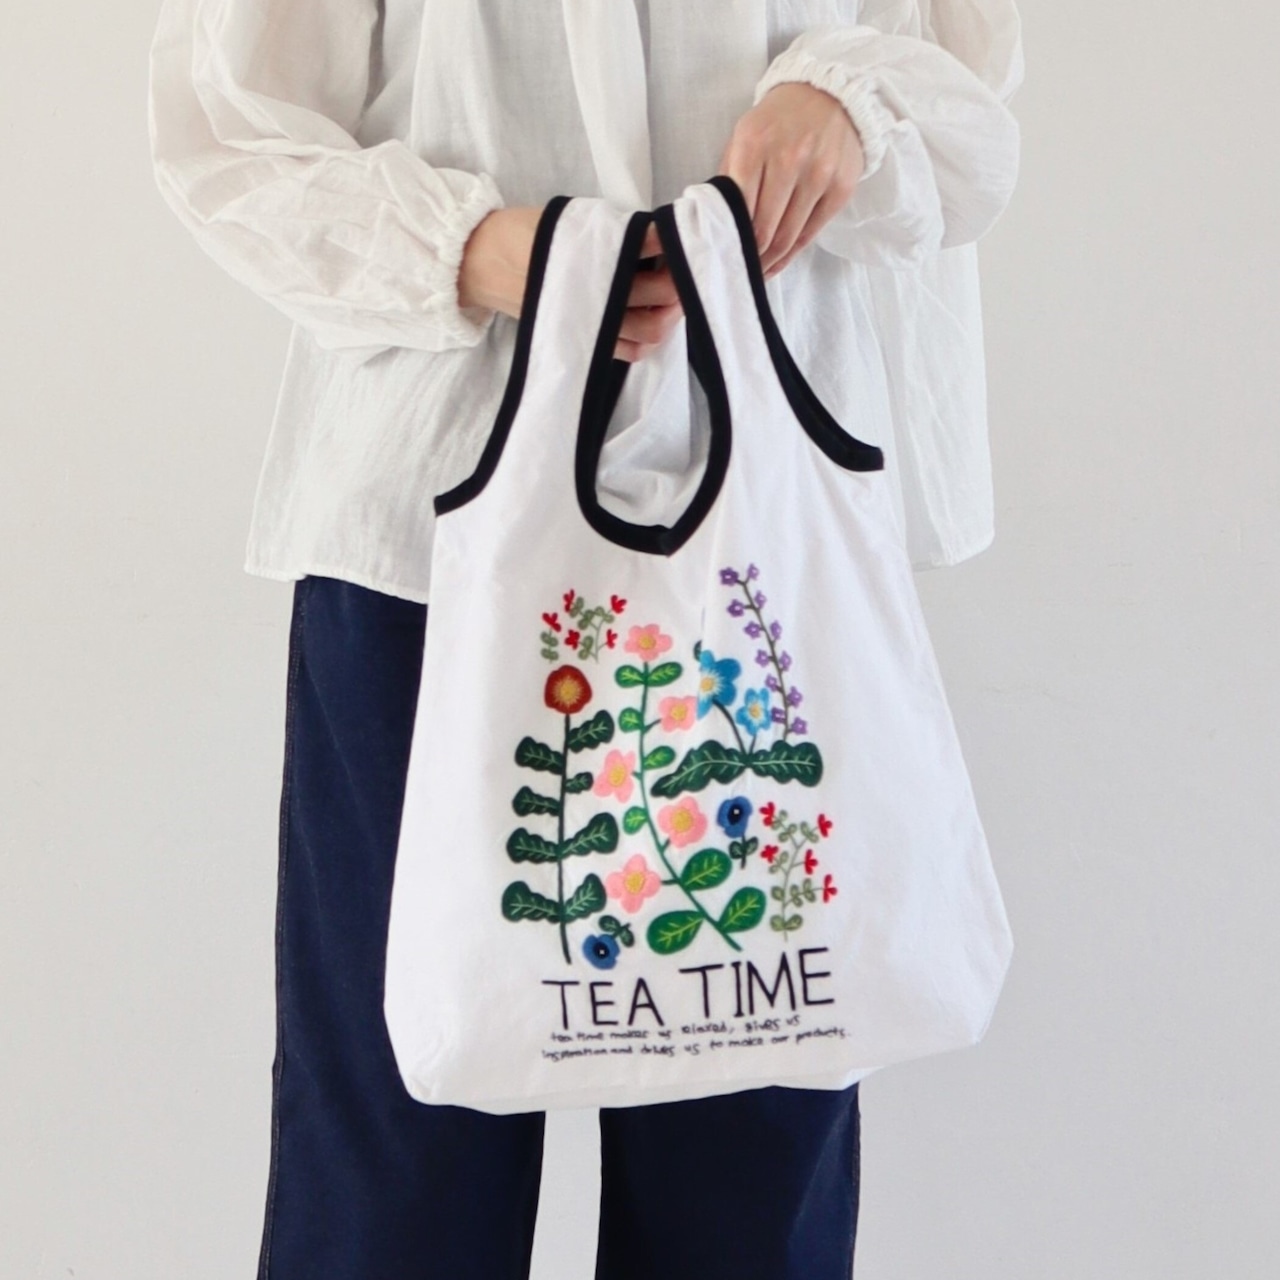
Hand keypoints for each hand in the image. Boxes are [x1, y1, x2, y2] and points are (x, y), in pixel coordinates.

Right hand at [458, 209, 682, 362]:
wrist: (482, 263)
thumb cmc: (525, 235)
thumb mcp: (569, 220)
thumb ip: (610, 231)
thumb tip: (652, 234)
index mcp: (592, 251)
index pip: (646, 244)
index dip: (671, 240)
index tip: (683, 231)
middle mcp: (597, 291)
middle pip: (658, 291)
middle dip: (680, 278)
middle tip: (687, 267)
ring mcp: (593, 322)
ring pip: (651, 328)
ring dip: (671, 313)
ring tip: (675, 297)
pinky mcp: (586, 340)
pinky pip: (629, 351)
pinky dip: (649, 340)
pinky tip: (655, 322)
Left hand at [718, 82, 865, 278]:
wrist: (830, 95)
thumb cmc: (778, 122)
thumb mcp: (744, 136)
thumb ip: (728, 176)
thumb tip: (714, 221)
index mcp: (755, 145)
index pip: (740, 209)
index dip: (733, 239)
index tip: (726, 254)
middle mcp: (789, 158)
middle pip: (765, 229)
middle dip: (751, 256)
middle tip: (741, 269)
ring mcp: (819, 174)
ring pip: (789, 236)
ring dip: (771, 260)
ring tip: (758, 270)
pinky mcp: (841, 188)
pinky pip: (813, 232)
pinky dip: (793, 253)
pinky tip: (780, 260)